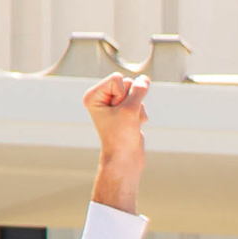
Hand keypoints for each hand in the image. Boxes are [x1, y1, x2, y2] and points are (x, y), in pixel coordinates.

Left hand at [84, 72, 149, 211]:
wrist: (125, 159)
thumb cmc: (122, 136)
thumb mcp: (130, 109)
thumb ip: (139, 90)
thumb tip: (144, 79)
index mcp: (93, 96)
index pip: (117, 79)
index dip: (123, 95)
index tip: (117, 113)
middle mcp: (101, 98)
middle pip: (127, 83)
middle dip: (131, 101)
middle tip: (123, 118)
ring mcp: (113, 104)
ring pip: (135, 93)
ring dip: (137, 108)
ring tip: (129, 123)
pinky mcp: (124, 111)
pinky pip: (139, 102)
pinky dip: (140, 114)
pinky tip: (134, 126)